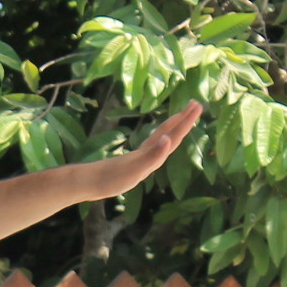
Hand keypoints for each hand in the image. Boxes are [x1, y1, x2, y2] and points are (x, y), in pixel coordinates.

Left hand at [72, 101, 202, 199]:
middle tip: (195, 104)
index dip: (186, 121)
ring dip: (172, 128)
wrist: (89, 182)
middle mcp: (146, 150)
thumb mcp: (136, 169)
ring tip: (181, 119)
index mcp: (150, 151)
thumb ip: (153, 155)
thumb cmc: (112, 178)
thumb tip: (168, 139)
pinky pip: (152, 148)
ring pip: (161, 137)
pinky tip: (159, 144)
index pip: (173, 133)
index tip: (198, 105)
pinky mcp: (133, 163)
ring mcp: (139, 156)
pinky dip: (160, 142)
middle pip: (168, 131)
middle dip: (182, 119)